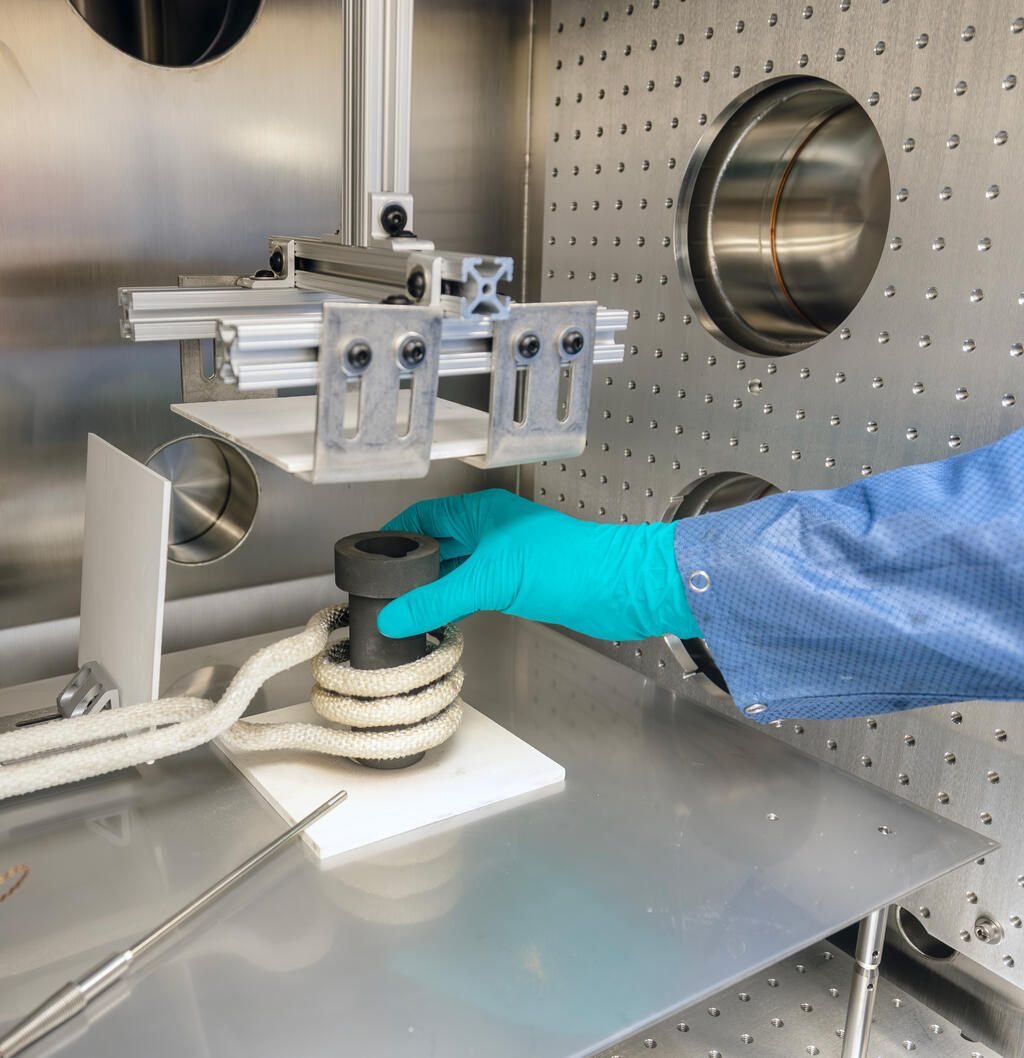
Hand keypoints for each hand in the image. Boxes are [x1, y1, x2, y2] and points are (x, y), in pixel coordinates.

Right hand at [377, 489, 699, 641]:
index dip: (394, 535)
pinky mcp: (519, 582)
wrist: (618, 587)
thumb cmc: (566, 564)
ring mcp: (505, 556)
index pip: (423, 517)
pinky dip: (456, 602)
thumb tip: (393, 616)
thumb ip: (437, 599)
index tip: (369, 558)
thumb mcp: (489, 581)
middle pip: (437, 543)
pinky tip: (443, 618)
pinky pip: (475, 588)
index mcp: (480, 512)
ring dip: (433, 588)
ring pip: (457, 569)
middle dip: (411, 566)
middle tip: (381, 591)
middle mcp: (490, 530)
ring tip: (404, 609)